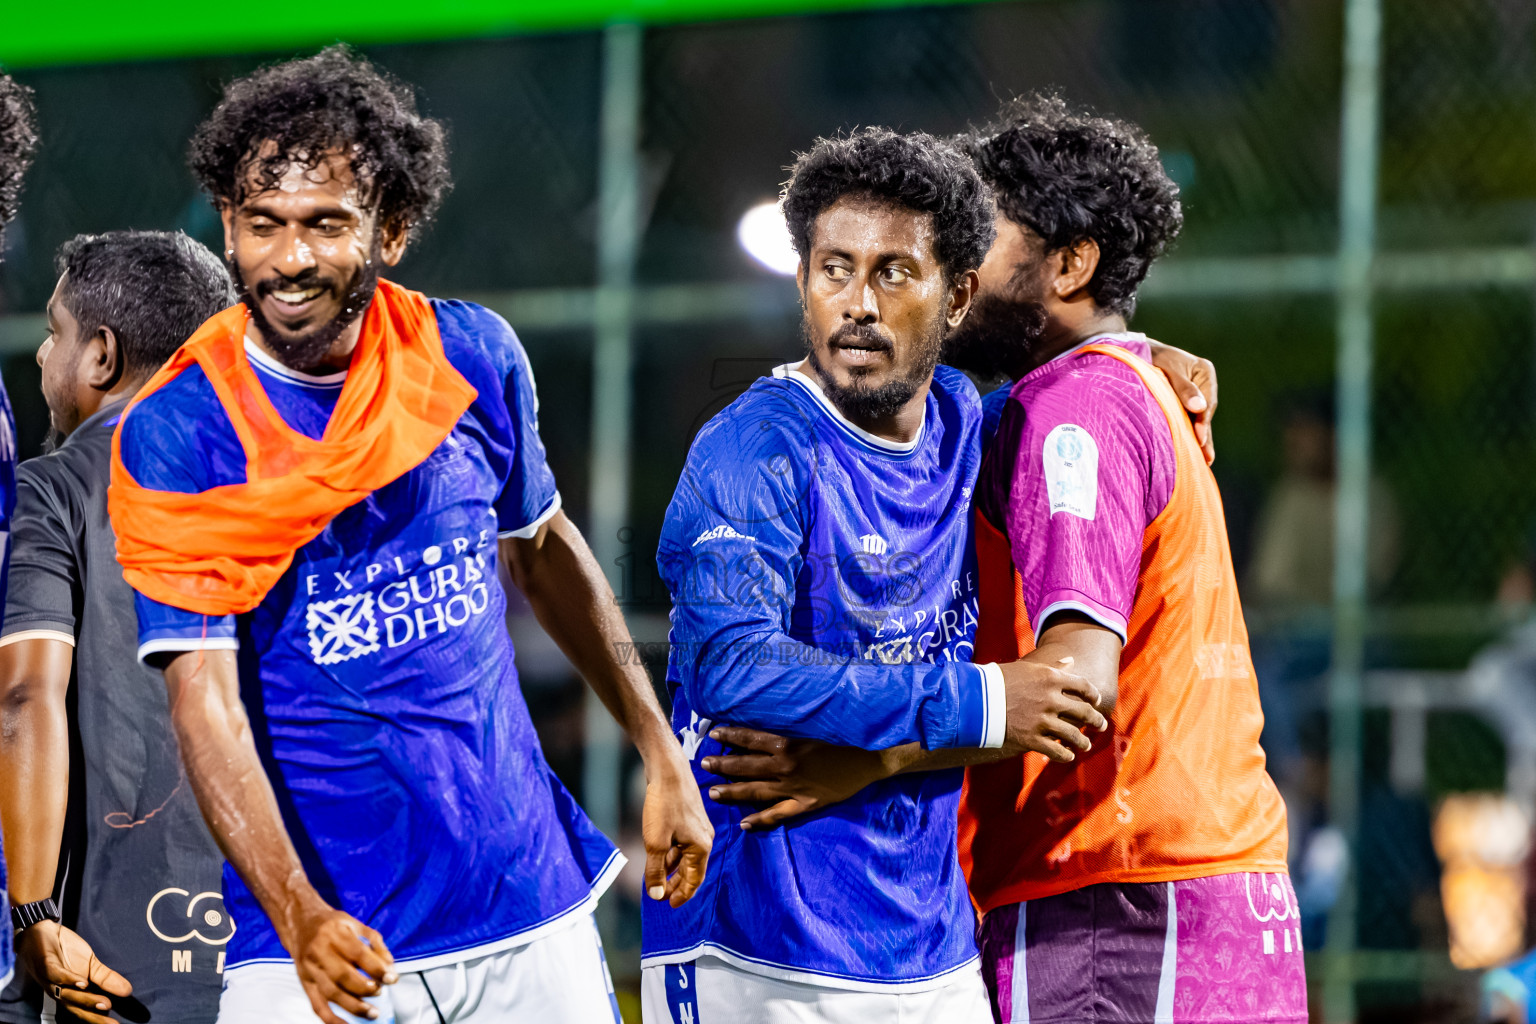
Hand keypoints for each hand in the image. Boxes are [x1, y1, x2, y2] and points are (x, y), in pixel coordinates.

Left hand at [16, 921, 131, 1023]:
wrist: (40, 931)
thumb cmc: (64, 951)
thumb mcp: (90, 964)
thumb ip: (106, 978)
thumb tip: (128, 991)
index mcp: (70, 993)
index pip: (85, 1010)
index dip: (99, 1019)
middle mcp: (59, 991)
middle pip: (76, 1008)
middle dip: (94, 1017)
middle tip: (112, 1023)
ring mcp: (51, 979)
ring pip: (67, 995)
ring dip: (85, 1000)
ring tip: (105, 1004)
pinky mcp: (46, 965)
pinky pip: (57, 975)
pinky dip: (70, 980)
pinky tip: (83, 983)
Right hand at [284, 904, 395, 1023]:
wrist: (300, 924)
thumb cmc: (333, 924)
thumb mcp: (355, 924)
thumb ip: (375, 942)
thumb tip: (390, 966)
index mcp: (334, 933)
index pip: (358, 954)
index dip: (377, 968)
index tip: (392, 978)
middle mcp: (319, 952)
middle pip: (343, 976)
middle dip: (365, 988)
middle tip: (380, 991)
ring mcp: (310, 969)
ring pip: (331, 993)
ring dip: (353, 1006)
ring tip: (372, 1012)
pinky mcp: (305, 983)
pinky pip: (317, 1005)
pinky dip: (331, 1019)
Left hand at [641, 750, 713, 906]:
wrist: (668, 770)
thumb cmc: (664, 805)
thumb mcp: (656, 842)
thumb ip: (656, 871)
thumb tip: (657, 895)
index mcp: (701, 847)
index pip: (694, 880)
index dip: (682, 895)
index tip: (670, 905)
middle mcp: (704, 838)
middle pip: (691, 869)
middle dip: (677, 884)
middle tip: (662, 896)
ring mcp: (697, 827)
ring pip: (685, 855)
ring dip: (673, 869)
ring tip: (658, 879)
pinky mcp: (689, 817)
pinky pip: (682, 843)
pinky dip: (672, 853)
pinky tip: (660, 856)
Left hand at [702, 727, 890, 830]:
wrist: (870, 758)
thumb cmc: (843, 738)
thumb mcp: (813, 727)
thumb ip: (788, 729)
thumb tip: (764, 725)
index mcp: (787, 744)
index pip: (750, 738)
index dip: (730, 735)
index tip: (713, 734)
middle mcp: (786, 766)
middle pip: (746, 766)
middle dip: (723, 765)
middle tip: (704, 764)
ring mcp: (794, 788)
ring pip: (756, 791)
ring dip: (733, 792)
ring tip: (713, 793)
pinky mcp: (805, 804)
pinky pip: (778, 814)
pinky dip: (760, 819)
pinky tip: (744, 823)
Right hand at [1000, 658, 1107, 760]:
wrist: (974, 700)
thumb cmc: (998, 680)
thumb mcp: (1027, 667)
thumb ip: (1052, 667)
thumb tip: (1070, 661)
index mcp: (1051, 678)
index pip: (1084, 686)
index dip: (1093, 695)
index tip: (1095, 701)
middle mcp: (1051, 699)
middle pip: (1084, 712)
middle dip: (1095, 720)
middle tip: (1100, 725)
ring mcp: (1043, 721)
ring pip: (1073, 735)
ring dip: (1082, 742)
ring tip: (1085, 745)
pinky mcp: (1032, 739)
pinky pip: (1056, 751)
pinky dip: (1064, 755)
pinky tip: (1067, 756)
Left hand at [1147, 340, 1218, 464]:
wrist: (1134, 351)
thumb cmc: (1149, 357)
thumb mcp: (1167, 368)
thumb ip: (1183, 388)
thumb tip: (1199, 408)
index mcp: (1204, 372)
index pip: (1206, 401)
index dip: (1202, 422)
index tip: (1199, 439)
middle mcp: (1203, 384)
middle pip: (1204, 413)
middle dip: (1203, 435)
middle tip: (1206, 459)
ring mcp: (1194, 394)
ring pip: (1197, 419)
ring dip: (1199, 438)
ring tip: (1204, 461)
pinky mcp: (1183, 402)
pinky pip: (1188, 419)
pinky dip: (1189, 433)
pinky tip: (1193, 450)